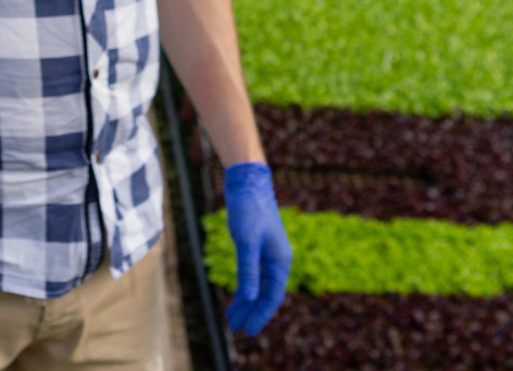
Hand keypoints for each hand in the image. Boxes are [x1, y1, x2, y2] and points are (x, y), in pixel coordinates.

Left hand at [224, 161, 291, 336]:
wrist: (247, 183)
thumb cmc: (249, 209)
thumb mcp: (246, 240)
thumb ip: (248, 269)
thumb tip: (249, 297)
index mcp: (280, 260)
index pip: (272, 295)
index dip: (261, 314)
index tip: (249, 330)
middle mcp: (276, 260)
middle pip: (264, 293)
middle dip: (251, 311)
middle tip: (236, 328)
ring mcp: (266, 254)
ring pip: (257, 286)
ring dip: (245, 302)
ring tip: (231, 318)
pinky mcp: (255, 248)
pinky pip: (251, 275)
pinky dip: (243, 287)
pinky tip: (235, 298)